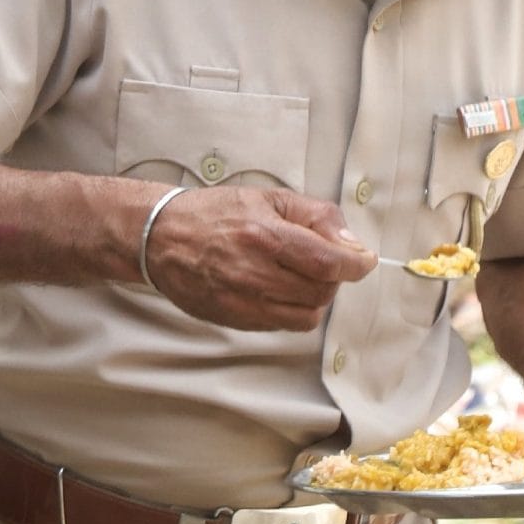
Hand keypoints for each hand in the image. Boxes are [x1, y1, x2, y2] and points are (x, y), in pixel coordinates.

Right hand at [142, 186, 374, 333]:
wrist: (160, 238)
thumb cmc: (212, 214)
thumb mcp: (266, 198)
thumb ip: (315, 216)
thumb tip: (351, 244)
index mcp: (264, 235)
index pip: (329, 262)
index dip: (357, 264)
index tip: (364, 261)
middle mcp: (254, 272)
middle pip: (322, 291)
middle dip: (332, 277)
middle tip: (321, 261)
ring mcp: (243, 301)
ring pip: (307, 314)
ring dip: (314, 297)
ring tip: (298, 277)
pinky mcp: (235, 319)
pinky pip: (282, 325)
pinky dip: (290, 309)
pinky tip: (276, 289)